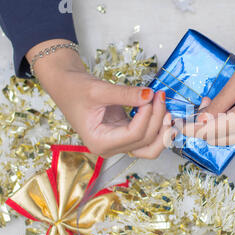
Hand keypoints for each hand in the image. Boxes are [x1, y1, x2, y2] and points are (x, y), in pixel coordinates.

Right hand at [27, 39, 175, 157]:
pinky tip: (164, 114)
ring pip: (150, 147)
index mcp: (100, 142)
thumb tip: (150, 95)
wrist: (66, 86)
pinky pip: (147, 138)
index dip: (147, 115)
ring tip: (168, 110)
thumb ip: (126, 94)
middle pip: (145, 142)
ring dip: (162, 130)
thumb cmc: (75, 90)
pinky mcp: (125, 135)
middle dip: (158, 120)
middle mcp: (110, 148)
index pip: (134, 134)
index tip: (151, 95)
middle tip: (161, 97)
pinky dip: (158, 127)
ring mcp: (119, 144)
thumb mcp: (99, 90)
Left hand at [182, 23, 234, 145]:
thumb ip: (218, 103)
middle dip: (202, 126)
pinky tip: (233, 109)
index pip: (208, 132)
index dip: (190, 129)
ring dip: (216, 126)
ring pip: (227, 139)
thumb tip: (200, 119)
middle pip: (216, 139)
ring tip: (217, 103)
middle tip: (202, 103)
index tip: (176, 124)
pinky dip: (230, 126)